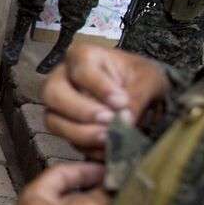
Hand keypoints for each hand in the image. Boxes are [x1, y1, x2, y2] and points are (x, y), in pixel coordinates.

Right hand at [42, 44, 170, 157]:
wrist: (142, 99)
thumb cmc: (141, 80)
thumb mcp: (149, 79)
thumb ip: (138, 95)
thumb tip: (124, 118)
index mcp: (82, 57)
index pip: (81, 70)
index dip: (99, 88)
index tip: (121, 102)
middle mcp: (62, 78)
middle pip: (53, 94)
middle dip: (81, 111)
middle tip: (109, 121)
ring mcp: (59, 105)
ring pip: (53, 120)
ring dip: (81, 133)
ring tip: (109, 139)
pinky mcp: (65, 128)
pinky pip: (67, 141)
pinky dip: (88, 147)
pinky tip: (108, 147)